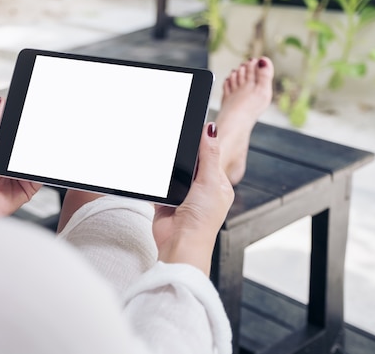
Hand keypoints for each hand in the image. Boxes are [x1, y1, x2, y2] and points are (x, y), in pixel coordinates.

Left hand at [0, 98, 41, 215]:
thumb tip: (0, 103)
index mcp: (0, 149)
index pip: (17, 132)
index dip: (26, 123)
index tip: (33, 111)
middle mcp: (12, 161)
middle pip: (30, 145)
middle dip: (37, 138)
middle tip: (44, 128)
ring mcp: (21, 174)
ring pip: (37, 159)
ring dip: (41, 154)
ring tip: (41, 147)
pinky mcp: (29, 187)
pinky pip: (41, 176)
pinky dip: (44, 170)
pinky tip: (41, 164)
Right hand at [153, 122, 233, 274]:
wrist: (181, 244)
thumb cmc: (202, 222)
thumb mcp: (209, 182)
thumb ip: (208, 155)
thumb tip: (210, 130)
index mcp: (218, 186)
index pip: (210, 157)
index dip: (202, 144)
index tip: (192, 129)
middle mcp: (201, 191)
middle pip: (190, 165)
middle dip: (183, 158)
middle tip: (176, 145)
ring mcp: (183, 197)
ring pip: (174, 175)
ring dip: (170, 171)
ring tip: (168, 166)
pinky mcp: (166, 203)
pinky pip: (160, 186)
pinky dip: (157, 183)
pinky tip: (157, 179)